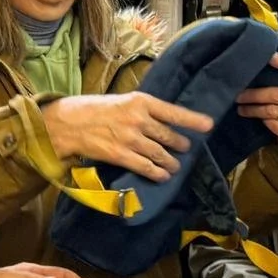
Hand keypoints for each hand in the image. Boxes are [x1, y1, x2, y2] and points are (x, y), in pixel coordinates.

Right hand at [42, 93, 213, 182]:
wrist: (67, 123)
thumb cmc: (94, 110)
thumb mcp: (121, 101)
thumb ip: (142, 110)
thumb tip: (163, 122)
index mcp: (140, 101)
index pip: (173, 111)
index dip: (193, 120)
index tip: (209, 125)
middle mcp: (138, 119)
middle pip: (169, 136)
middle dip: (180, 145)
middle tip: (185, 149)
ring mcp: (130, 138)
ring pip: (160, 154)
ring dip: (170, 162)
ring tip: (174, 166)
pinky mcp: (121, 155)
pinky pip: (146, 167)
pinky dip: (157, 173)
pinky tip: (163, 176)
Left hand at [235, 53, 277, 158]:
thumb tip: (264, 55)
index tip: (267, 57)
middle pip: (277, 94)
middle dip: (254, 94)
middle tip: (238, 95)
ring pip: (272, 111)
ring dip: (253, 109)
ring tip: (241, 108)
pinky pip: (275, 126)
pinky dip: (264, 122)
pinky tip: (256, 119)